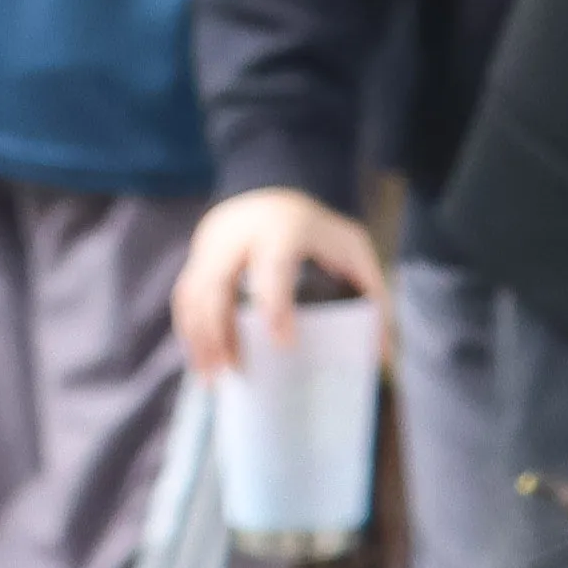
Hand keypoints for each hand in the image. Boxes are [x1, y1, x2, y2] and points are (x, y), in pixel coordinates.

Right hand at [175, 187, 382, 377]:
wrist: (266, 188)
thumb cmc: (317, 230)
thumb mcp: (353, 250)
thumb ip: (372, 294)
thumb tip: (382, 355)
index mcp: (283, 227)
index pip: (273, 267)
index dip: (275, 305)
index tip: (283, 346)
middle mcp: (239, 234)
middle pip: (217, 284)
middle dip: (221, 330)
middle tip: (234, 371)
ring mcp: (211, 245)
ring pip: (193, 293)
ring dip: (198, 338)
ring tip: (212, 378)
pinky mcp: (196, 258)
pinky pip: (184, 298)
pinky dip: (189, 332)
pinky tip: (202, 361)